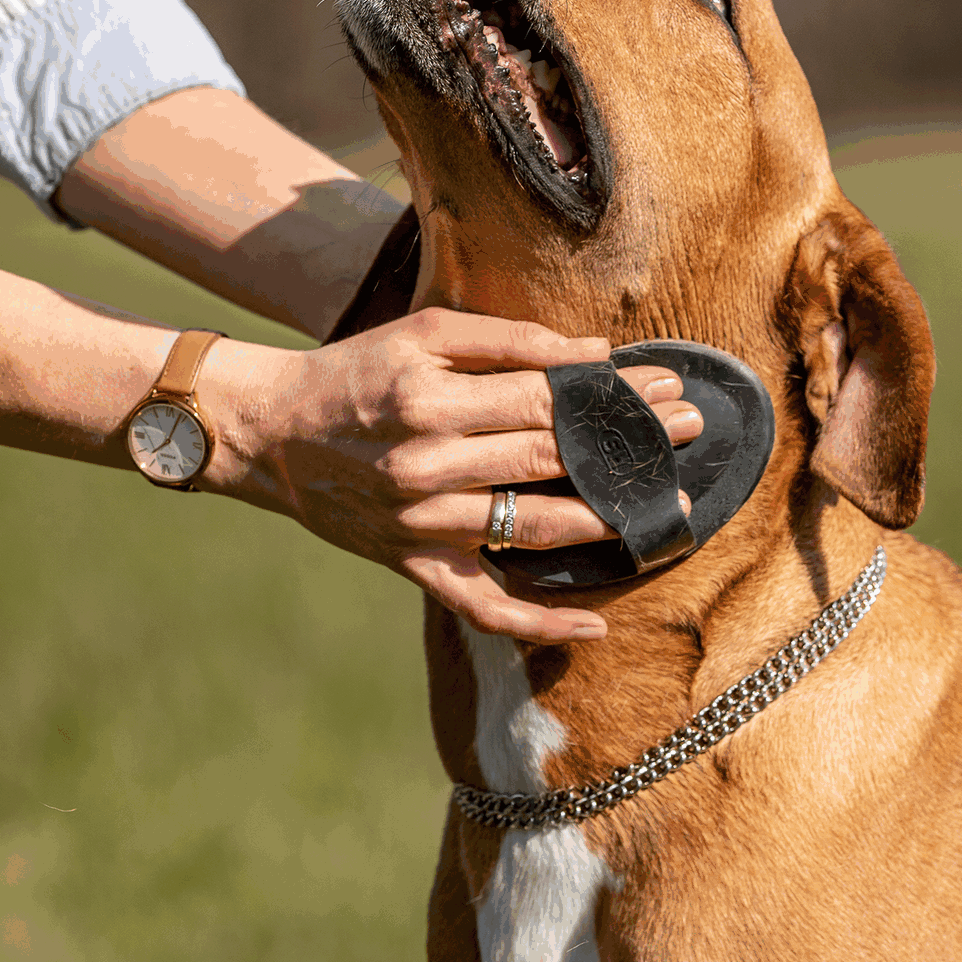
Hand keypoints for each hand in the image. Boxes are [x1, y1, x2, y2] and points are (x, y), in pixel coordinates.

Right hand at [199, 308, 701, 641]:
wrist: (272, 433)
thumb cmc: (355, 373)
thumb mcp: (421, 334)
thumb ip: (508, 339)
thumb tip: (592, 352)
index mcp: (433, 396)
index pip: (548, 397)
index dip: (615, 394)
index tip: (667, 387)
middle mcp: (429, 463)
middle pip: (552, 456)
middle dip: (629, 443)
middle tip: (689, 431)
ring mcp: (423, 523)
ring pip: (533, 529)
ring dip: (608, 518)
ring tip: (666, 507)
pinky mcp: (414, 565)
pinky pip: (482, 608)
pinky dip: (538, 624)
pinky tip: (594, 627)